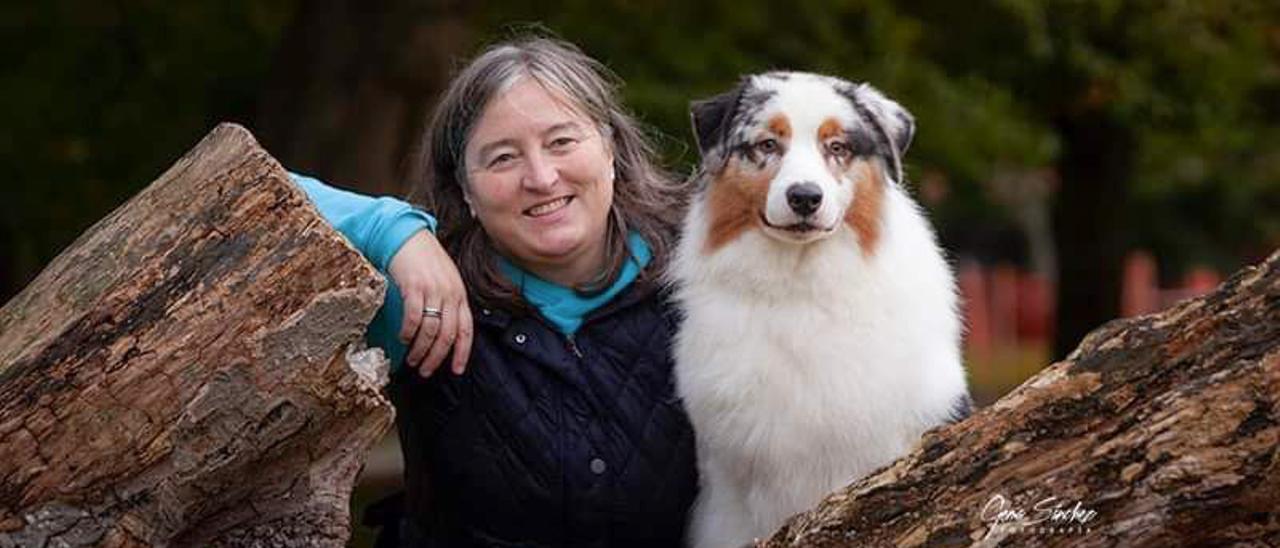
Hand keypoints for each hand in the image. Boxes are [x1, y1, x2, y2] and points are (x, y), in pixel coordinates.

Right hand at [388, 230, 472, 376]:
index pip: (466, 330)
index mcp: (460, 295)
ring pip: (430, 330)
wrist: (409, 237)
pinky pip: (414, 318)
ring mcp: (433, 290)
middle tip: (425, 371)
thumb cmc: (426, 261)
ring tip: (412, 359)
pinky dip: (408, 332)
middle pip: (448, 335)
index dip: (462, 353)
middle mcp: (450, 294)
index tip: (456, 370)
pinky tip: (402, 338)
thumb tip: (445, 332)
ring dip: (420, 349)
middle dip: (437, 358)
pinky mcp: (415, 287)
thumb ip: (450, 303)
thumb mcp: (446, 281)